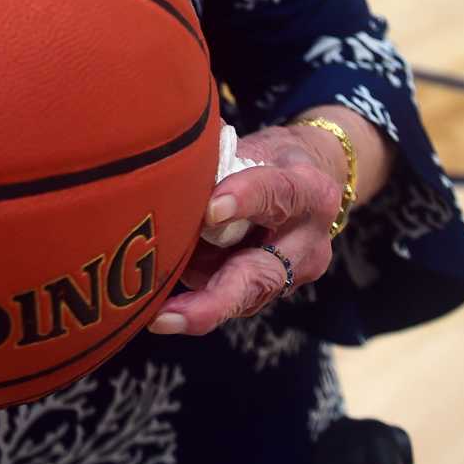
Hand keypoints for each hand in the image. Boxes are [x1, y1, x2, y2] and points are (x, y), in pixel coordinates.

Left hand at [149, 123, 346, 335]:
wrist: (307, 186)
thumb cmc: (270, 160)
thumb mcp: (255, 148)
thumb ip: (221, 165)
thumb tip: (171, 179)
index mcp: (310, 192)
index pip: (278, 194)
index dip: (244, 200)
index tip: (210, 210)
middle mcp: (308, 243)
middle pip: (262, 275)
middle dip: (215, 300)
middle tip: (170, 316)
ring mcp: (293, 276)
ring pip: (241, 297)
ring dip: (194, 305)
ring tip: (153, 313)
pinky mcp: (272, 292)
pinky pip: (231, 299)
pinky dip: (196, 299)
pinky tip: (162, 305)